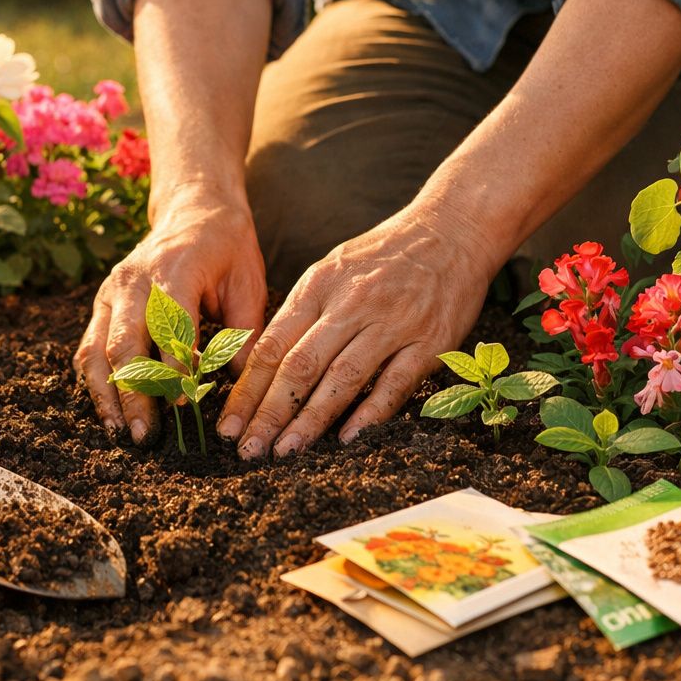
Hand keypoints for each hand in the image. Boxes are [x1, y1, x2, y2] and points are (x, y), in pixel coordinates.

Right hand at [76, 193, 266, 442]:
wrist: (195, 210)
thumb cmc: (228, 249)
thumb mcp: (249, 283)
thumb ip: (245, 333)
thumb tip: (242, 386)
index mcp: (174, 270)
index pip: (169, 326)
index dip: (174, 368)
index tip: (182, 404)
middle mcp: (133, 281)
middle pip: (124, 344)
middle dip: (133, 394)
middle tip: (144, 434)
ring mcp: (111, 291)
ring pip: (97, 350)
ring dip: (107, 395)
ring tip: (120, 431)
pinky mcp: (103, 303)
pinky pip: (90, 346)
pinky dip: (96, 381)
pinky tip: (110, 411)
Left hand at [217, 203, 501, 458]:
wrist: (452, 229)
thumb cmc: (386, 254)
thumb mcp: (333, 268)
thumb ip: (302, 312)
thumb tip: (264, 364)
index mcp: (320, 286)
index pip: (272, 345)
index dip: (247, 390)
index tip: (228, 425)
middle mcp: (352, 303)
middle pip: (300, 366)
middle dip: (269, 413)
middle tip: (248, 449)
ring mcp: (393, 322)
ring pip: (342, 378)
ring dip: (310, 420)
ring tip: (286, 451)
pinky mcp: (430, 340)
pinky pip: (395, 383)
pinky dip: (370, 413)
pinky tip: (347, 438)